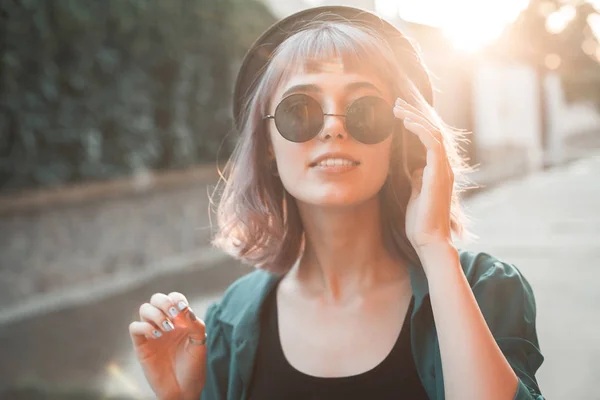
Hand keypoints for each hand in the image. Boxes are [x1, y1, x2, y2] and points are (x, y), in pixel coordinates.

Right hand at [129, 292, 206, 399]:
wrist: (183, 389)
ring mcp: (152, 333)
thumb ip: (195, 325)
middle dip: (164, 302)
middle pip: (156, 299)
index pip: (174, 298)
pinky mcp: (141, 345)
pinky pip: (134, 327)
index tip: (183, 309)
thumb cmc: (193, 366)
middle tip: (173, 315)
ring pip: (144, 309)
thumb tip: (185, 310)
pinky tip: (157, 335)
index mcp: (180, 320)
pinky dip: (144, 327)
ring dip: (155, 313)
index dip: (177, 299)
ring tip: (167, 328)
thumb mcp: (199, 343)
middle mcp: (165, 323)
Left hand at [393, 97, 453, 254]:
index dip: (415, 122)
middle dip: (414, 114)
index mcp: (438, 170)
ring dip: (415, 117)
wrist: (428, 239)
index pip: (429, 138)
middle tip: (396, 103)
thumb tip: (412, 168)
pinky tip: (406, 122)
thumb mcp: (414, 193)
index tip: (398, 113)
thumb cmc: (419, 221)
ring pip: (434, 132)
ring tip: (398, 108)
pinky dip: (420, 129)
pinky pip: (433, 143)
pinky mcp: (439, 173)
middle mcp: (443, 166)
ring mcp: (443, 169)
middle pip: (432, 130)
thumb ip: (416, 178)